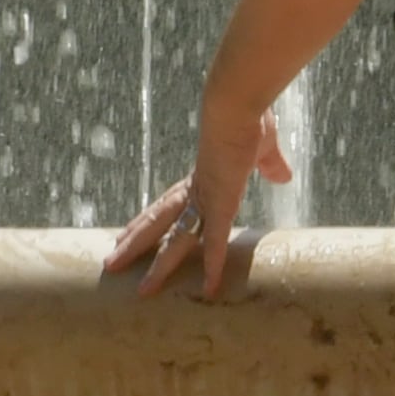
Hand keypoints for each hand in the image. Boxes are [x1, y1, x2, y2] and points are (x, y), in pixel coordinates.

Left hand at [107, 109, 293, 301]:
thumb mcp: (263, 148)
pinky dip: (212, 266)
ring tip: (138, 289)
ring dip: (156, 265)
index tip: (127, 233)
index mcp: (201, 177)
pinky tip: (209, 289)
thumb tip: (283, 175)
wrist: (238, 107)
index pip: (166, 205)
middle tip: (111, 264)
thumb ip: (271, 165)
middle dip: (134, 244)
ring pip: (174, 240)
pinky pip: (216, 243)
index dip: (147, 221)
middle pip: (157, 224)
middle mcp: (196, 191)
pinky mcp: (222, 203)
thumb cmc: (249, 120)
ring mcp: (206, 199)